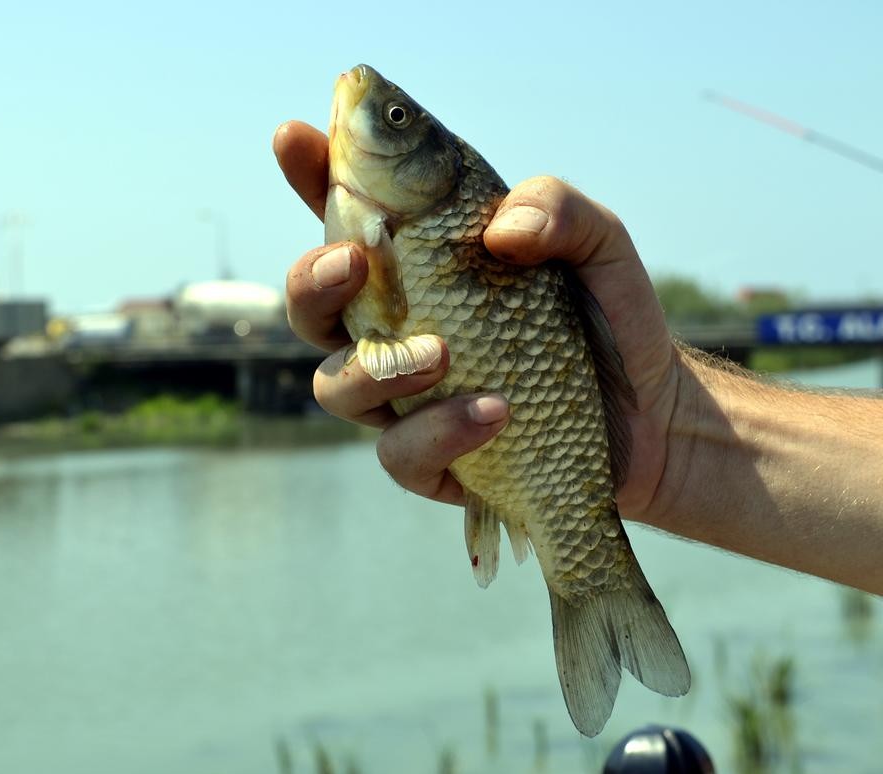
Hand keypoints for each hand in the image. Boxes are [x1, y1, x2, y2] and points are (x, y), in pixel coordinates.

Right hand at [273, 120, 680, 523]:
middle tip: (353, 261)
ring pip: (334, 386)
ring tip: (444, 353)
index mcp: (418, 263)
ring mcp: (404, 398)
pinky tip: (497, 412)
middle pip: (308, 306)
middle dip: (310, 280)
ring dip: (376, 367)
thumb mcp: (599, 244)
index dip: (311, 174)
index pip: (347, 212)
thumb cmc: (610, 319)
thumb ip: (557, 208)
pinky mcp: (430, 460)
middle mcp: (394, 327)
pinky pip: (400, 453)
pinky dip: (441, 430)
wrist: (656, 417)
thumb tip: (498, 232)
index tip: (294, 135)